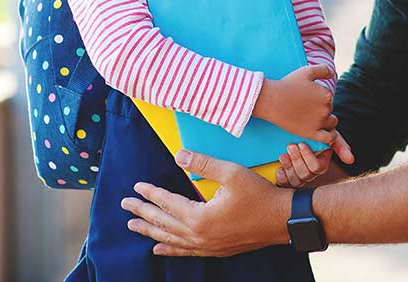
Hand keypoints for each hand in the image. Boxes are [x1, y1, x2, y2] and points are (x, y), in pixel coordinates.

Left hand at [123, 149, 291, 256]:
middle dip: (143, 213)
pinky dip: (169, 249)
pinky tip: (158, 248)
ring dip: (151, 231)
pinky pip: (185, 251)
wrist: (282, 220)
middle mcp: (199, 235)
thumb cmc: (259, 195)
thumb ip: (203, 164)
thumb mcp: (232, 172)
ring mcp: (206, 246)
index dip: (151, 194)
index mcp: (199, 217)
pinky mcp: (215, 250)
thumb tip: (178, 155)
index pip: (167, 203)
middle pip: (163, 222)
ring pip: (171, 239)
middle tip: (125, 205)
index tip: (136, 187)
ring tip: (133, 226)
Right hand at [253, 64, 336, 144]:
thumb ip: (324, 69)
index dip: (318, 96)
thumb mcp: (306, 71)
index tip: (308, 97)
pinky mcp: (312, 133)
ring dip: (326, 120)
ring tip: (313, 118)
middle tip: (306, 106)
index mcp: (326, 94)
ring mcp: (319, 122)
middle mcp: (326, 109)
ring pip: (331, 122)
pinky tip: (325, 132)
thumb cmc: (287, 84)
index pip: (328, 97)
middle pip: (329, 109)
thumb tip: (334, 74)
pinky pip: (329, 138)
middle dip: (320, 108)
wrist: (271, 100)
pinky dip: (330, 135)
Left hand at [275, 127, 353, 187]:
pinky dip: (282, 177)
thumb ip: (339, 145)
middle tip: (291, 146)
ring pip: (296, 180)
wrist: (293, 128)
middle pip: (306, 175)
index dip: (309, 157)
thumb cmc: (312, 132)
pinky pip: (284, 185)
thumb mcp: (327, 135)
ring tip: (283, 155)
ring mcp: (298, 176)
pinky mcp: (286, 178)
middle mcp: (310, 173)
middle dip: (298, 160)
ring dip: (290, 167)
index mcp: (321, 164)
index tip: (301, 144)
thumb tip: (351, 160)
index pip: (318, 167)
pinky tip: (280, 169)